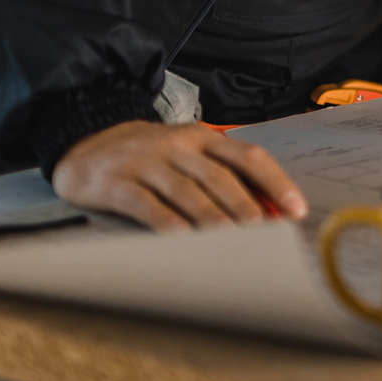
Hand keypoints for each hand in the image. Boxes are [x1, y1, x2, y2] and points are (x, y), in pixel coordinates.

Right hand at [52, 120, 308, 232]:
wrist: (85, 144)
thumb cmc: (150, 158)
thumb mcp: (187, 157)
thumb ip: (223, 178)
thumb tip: (267, 213)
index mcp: (203, 138)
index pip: (249, 157)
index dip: (275, 183)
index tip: (296, 210)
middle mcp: (178, 146)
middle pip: (220, 177)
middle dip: (246, 207)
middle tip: (266, 233)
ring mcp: (146, 162)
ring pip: (187, 192)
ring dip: (213, 218)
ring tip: (233, 242)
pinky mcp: (116, 182)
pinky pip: (146, 205)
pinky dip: (167, 223)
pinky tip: (182, 240)